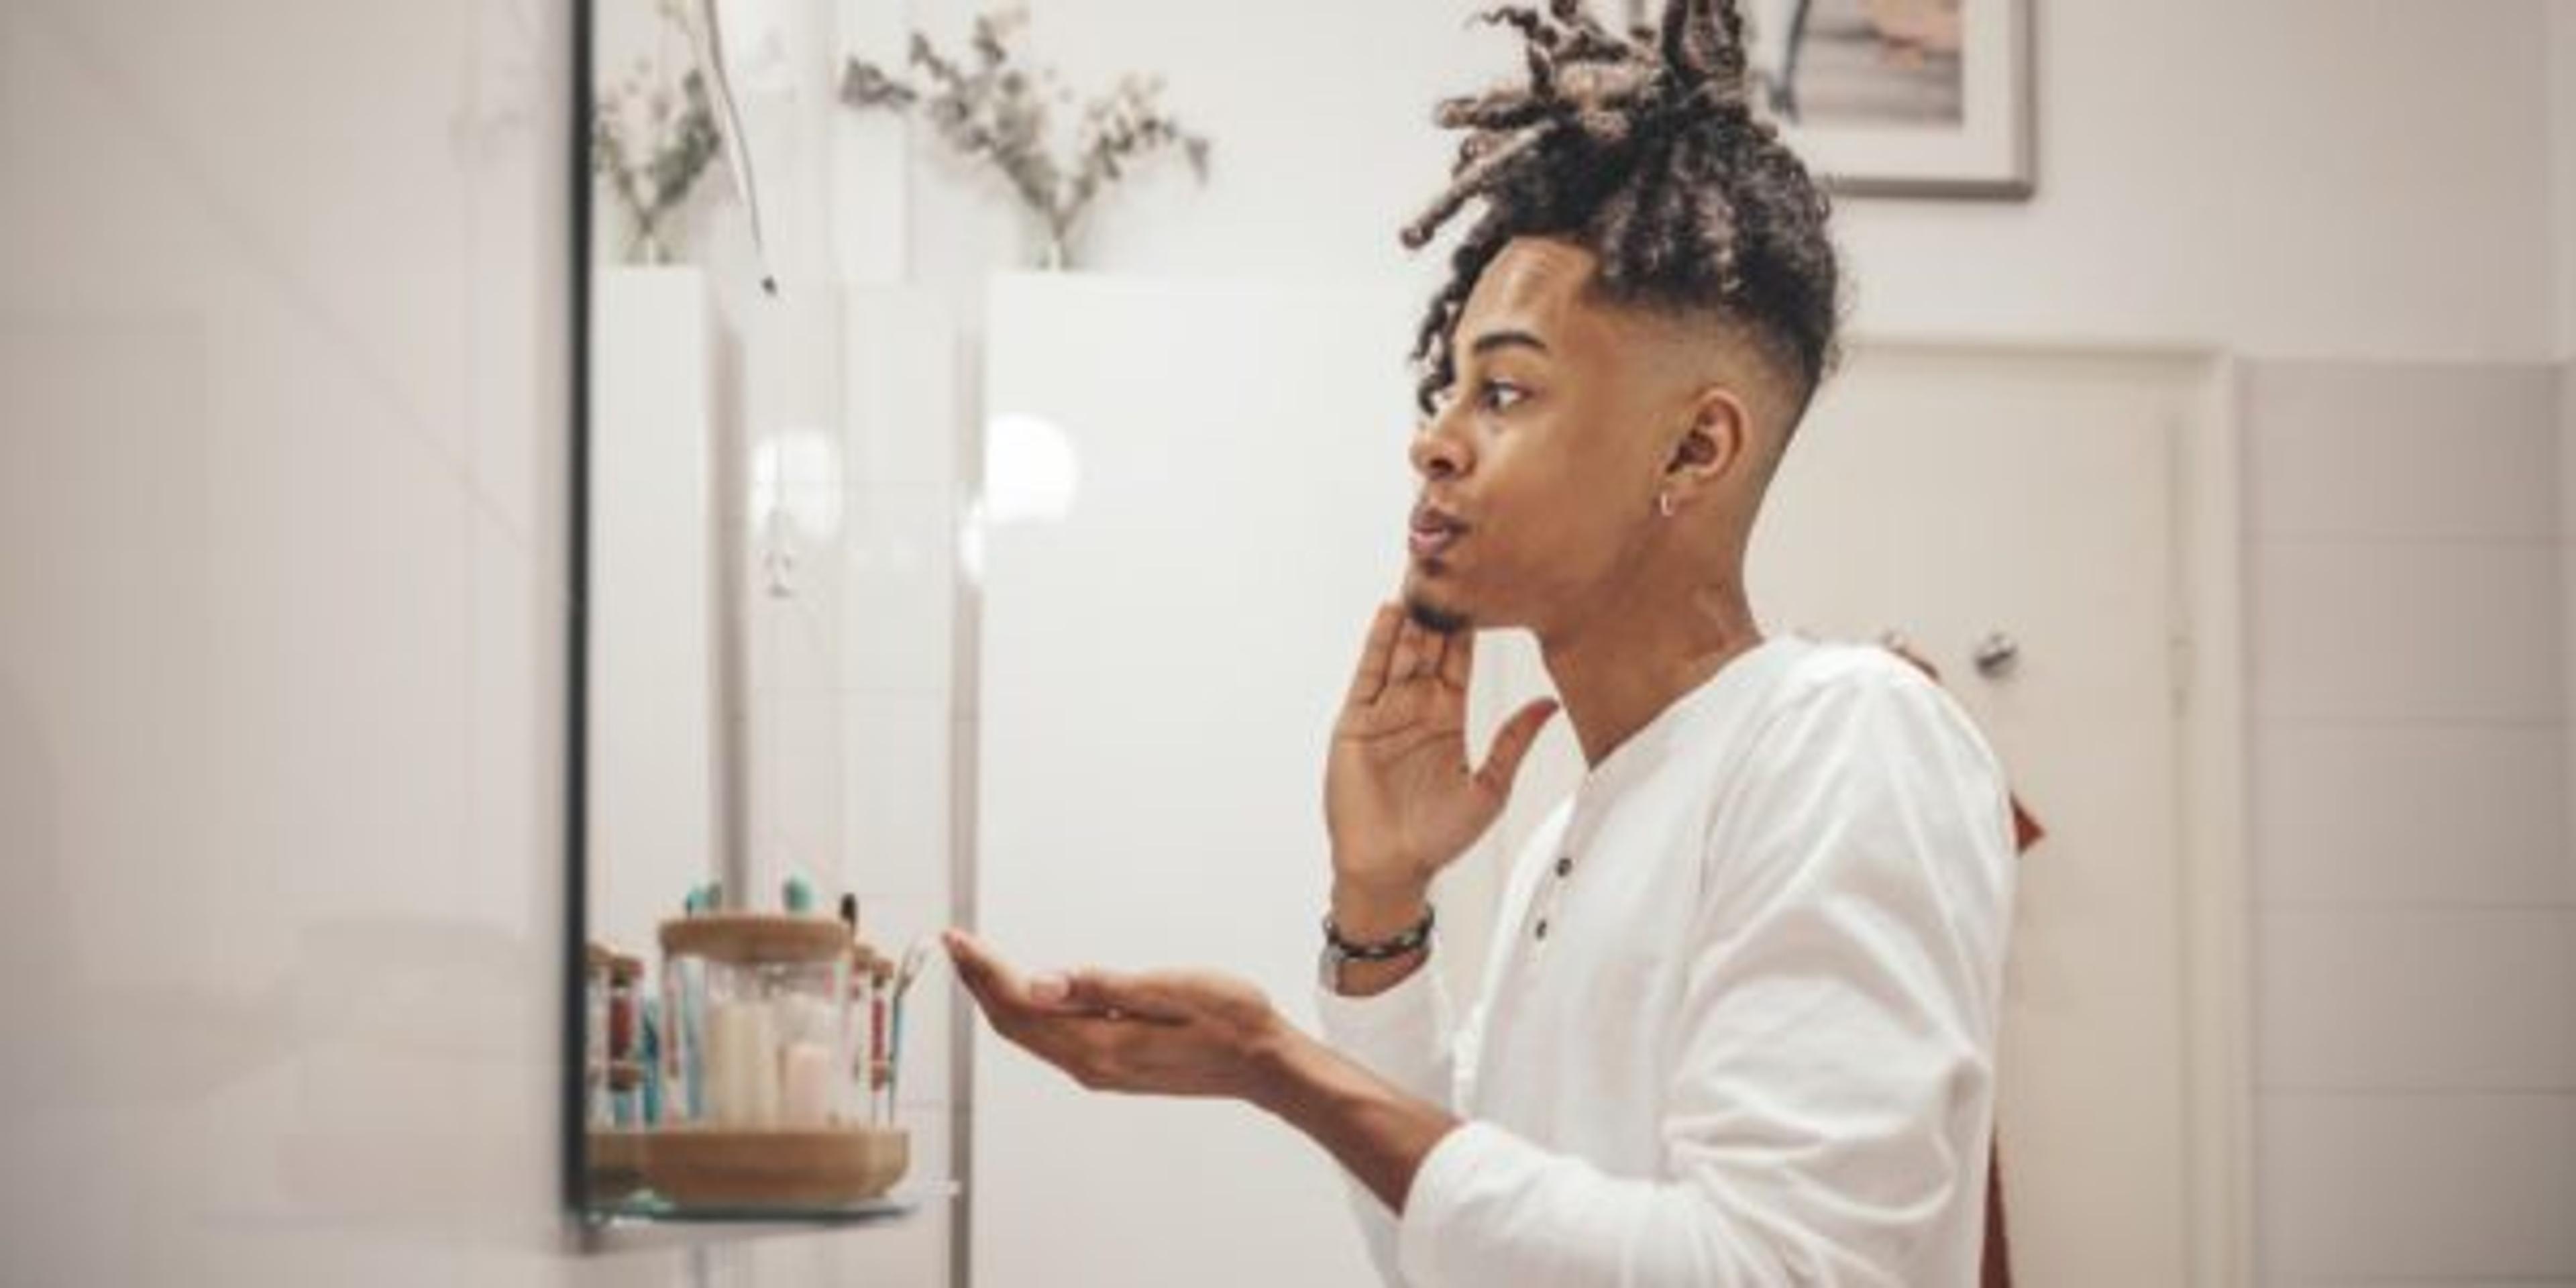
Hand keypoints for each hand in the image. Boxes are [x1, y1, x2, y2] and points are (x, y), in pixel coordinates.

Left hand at [944, 929, 1289, 1102]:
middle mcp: (1090, 1065)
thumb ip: (1100, 987)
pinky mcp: (1111, 1066)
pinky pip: (1051, 1039)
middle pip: (1014, 1024)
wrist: (1265, 1066)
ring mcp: (1100, 1070)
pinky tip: (1025, 991)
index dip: (983, 972)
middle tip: (952, 944)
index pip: (1019, 1007)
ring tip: (976, 962)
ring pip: (1030, 1034)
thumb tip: (1039, 982)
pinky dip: (1026, 1012)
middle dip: (979, 982)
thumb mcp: (1169, 990)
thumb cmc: (1230, 1022)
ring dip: (998, 997)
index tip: (957, 939)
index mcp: (1099, 1045)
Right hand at [1324, 603, 1558, 929]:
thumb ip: (1515, 741)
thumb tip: (1550, 703)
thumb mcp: (1490, 786)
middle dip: (1438, 606)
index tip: (1486, 586)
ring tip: (1423, 572)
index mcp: (1446, 717)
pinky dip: (1379, 643)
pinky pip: (1369, 675)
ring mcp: (1383, 712)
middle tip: (1449, 559)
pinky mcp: (1356, 722)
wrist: (1392, 868)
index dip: (1470, 625)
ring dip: (1410, 614)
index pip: (1459, 660)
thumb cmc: (1437, 837)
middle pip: (1428, 646)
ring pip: (1400, 652)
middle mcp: (1414, 707)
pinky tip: (1390, 613)